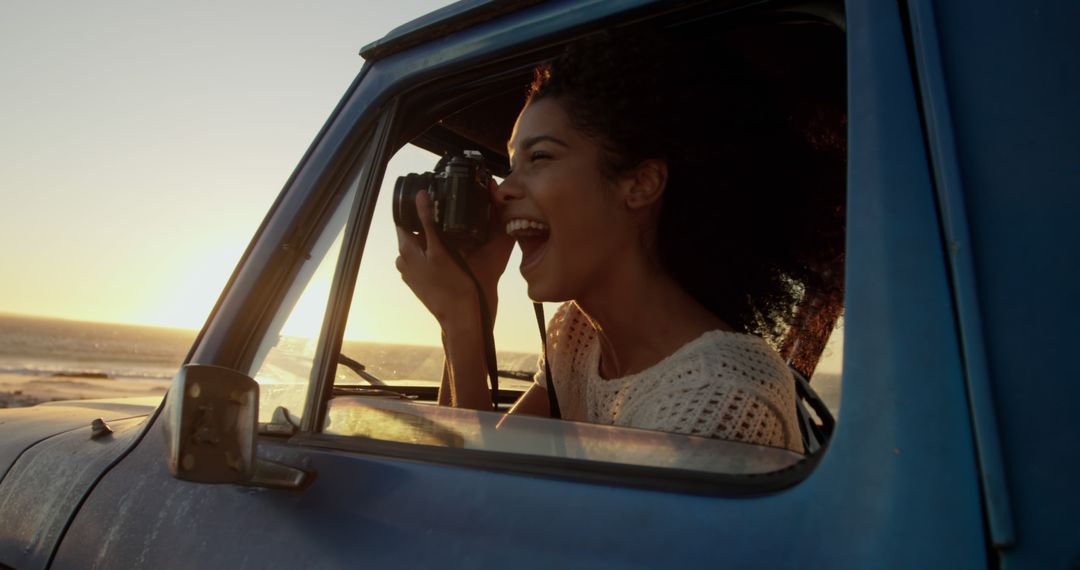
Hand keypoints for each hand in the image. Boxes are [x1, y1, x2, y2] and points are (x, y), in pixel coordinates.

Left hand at [395, 189, 513, 327]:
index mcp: (405, 251)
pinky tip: (453, 257)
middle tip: (451, 224)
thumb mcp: (441, 249)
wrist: (461, 317)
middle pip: (414, 233)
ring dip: (436, 241)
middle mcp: (403, 262)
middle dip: (430, 227)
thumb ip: (429, 221)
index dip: (418, 210)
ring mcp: (412, 273)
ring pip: (423, 247)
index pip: (404, 220)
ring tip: (455, 241)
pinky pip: (427, 260)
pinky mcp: (422, 281)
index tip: (435, 205)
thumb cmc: (453, 285)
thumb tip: (420, 196)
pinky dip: (437, 255)